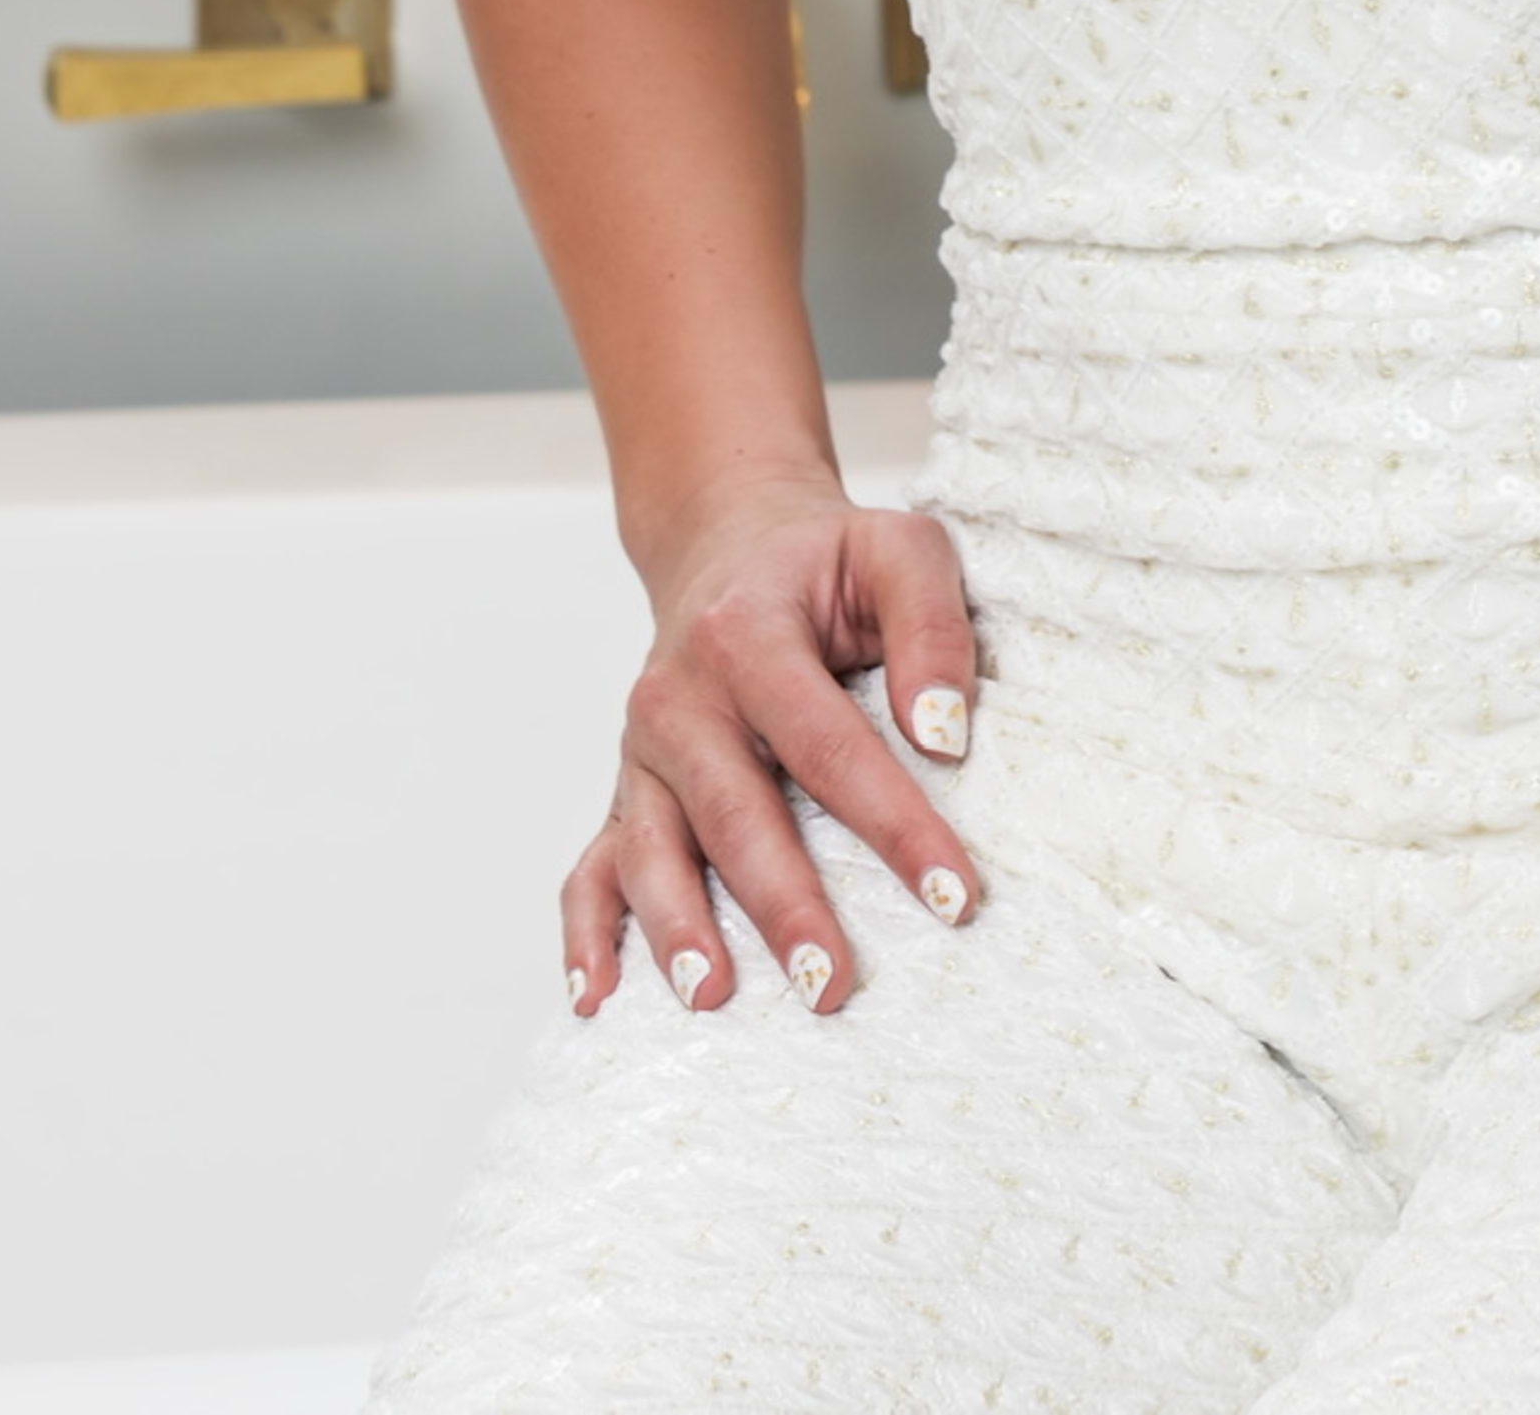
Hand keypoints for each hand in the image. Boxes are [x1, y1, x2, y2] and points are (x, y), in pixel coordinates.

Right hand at [560, 471, 981, 1018]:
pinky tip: (596, 997)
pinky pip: (591, 866)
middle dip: (784, 906)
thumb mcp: (899, 550)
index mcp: (747, 632)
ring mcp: (643, 751)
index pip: (829, 744)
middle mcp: (680, 696)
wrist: (729, 543)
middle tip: (833, 987)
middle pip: (734, 812)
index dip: (894, 823)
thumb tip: (943, 735)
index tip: (953, 896)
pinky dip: (586, 932)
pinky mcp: (626, 790)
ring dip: (680, 929)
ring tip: (715, 997)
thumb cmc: (826, 563)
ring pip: (652, 849)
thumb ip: (932, 628)